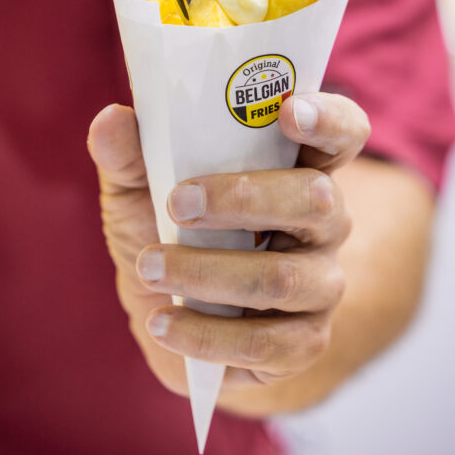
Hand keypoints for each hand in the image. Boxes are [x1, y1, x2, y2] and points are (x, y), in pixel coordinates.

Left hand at [87, 93, 368, 397]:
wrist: (167, 318)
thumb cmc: (166, 233)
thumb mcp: (138, 189)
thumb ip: (129, 154)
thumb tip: (112, 119)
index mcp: (295, 167)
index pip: (342, 132)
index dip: (328, 118)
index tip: (287, 111)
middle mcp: (324, 221)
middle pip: (316, 199)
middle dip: (242, 198)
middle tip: (176, 203)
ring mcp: (321, 284)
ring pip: (284, 277)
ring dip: (207, 272)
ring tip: (148, 268)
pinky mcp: (304, 343)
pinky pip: (266, 343)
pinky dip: (206, 335)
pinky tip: (162, 322)